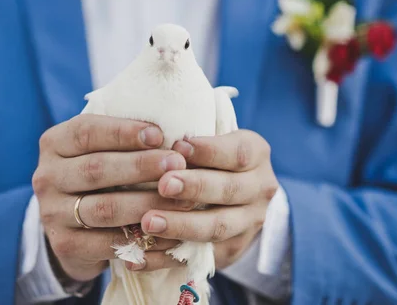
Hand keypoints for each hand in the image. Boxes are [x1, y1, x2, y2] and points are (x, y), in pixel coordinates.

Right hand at [32, 115, 190, 281]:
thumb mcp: (99, 149)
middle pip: (96, 169)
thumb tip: (171, 130)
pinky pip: (108, 242)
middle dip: (140, 165)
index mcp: (54, 143)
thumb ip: (123, 139)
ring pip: (105, 208)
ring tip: (180, 199)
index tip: (159, 134)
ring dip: (146, 203)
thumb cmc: (98, 175)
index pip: (86, 131)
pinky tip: (169, 232)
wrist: (71, 226)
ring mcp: (52, 212)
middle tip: (177, 164)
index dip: (123, 132)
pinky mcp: (65, 244)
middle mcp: (46, 176)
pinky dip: (141, 238)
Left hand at [139, 129, 278, 269]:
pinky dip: (164, 258)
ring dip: (180, 226)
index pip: (238, 153)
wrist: (237, 195)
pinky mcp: (229, 251)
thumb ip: (190, 142)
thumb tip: (156, 141)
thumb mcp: (212, 138)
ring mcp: (247, 224)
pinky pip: (197, 258)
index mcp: (256, 155)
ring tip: (147, 223)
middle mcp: (258, 189)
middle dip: (194, 188)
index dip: (209, 150)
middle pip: (228, 190)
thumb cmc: (210, 155)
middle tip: (163, 185)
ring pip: (216, 227)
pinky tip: (138, 257)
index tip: (179, 145)